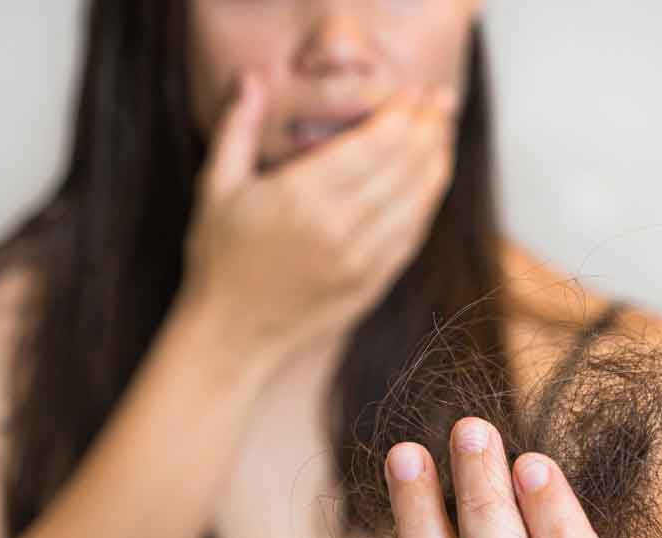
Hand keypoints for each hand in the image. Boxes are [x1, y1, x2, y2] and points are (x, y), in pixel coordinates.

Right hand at [181, 70, 457, 361]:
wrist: (232, 335)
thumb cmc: (219, 260)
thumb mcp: (216, 189)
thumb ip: (234, 128)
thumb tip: (249, 78)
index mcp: (300, 197)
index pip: (370, 145)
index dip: (400, 114)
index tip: (415, 90)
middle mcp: (338, 227)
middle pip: (401, 167)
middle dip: (428, 127)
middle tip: (443, 100)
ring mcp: (360, 260)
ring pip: (415, 201)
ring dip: (436, 162)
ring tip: (446, 132)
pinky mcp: (372, 284)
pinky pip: (412, 236)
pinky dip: (428, 204)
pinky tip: (433, 181)